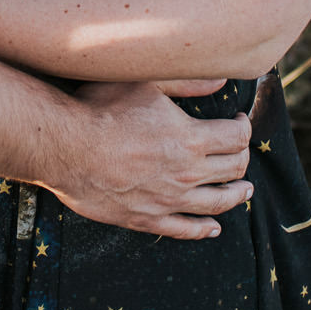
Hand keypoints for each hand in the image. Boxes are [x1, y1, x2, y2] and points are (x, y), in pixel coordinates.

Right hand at [39, 78, 252, 239]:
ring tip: (244, 190)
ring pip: (217, 203)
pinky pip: (184, 230)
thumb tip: (221, 79)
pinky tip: (213, 228)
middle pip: (233, 170)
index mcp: (191, 139)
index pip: (237, 138)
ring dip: (236, 196)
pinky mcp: (146, 218)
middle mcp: (186, 173)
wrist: (65, 148)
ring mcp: (168, 200)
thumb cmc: (101, 109)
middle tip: (241, 153)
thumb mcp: (145, 82)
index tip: (239, 121)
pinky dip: (203, 229)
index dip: (244, 127)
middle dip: (243, 159)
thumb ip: (186, 82)